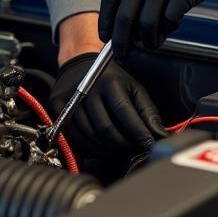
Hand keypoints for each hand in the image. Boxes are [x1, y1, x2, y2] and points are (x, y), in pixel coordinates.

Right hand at [48, 53, 165, 157]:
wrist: (79, 65)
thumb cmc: (109, 79)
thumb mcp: (133, 88)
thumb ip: (147, 112)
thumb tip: (161, 135)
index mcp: (108, 82)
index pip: (125, 113)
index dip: (138, 133)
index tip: (148, 145)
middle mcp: (87, 90)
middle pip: (106, 130)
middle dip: (124, 146)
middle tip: (134, 150)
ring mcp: (69, 100)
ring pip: (90, 138)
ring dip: (108, 151)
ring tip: (120, 150)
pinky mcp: (56, 109)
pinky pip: (74, 139)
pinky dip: (90, 149)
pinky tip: (101, 148)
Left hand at [99, 0, 217, 58]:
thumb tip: (123, 21)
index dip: (105, 21)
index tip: (105, 37)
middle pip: (124, 14)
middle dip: (121, 41)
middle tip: (123, 54)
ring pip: (146, 22)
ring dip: (148, 39)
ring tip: (153, 42)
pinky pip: (170, 20)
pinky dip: (168, 29)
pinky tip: (172, 26)